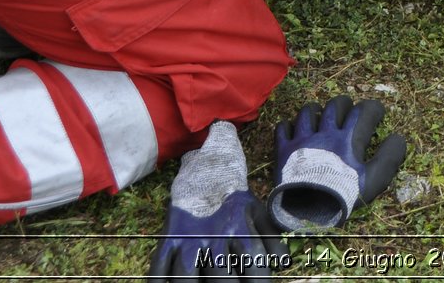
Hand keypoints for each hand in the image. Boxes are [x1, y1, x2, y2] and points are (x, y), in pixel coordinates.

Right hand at [147, 121, 287, 281]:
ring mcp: (190, 238)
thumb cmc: (236, 200)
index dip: (258, 280)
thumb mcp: (259, 214)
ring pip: (186, 273)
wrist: (207, 171)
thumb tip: (284, 264)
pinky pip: (159, 266)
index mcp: (241, 231)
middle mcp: (215, 236)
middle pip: (220, 274)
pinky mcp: (169, 238)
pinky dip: (158, 280)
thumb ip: (273, 240)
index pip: (254, 263)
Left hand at [268, 96, 406, 231]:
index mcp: (349, 137)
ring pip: (307, 112)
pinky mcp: (284, 150)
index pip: (364, 111)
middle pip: (335, 105)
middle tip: (348, 109)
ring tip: (318, 112)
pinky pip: (282, 129)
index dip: (373, 109)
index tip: (378, 112)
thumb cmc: (343, 193)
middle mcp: (326, 131)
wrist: (307, 208)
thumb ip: (389, 157)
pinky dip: (286, 125)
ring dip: (314, 109)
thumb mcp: (374, 179)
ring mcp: (303, 139)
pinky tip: (290, 127)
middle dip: (344, 104)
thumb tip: (398, 138)